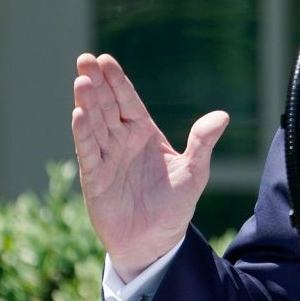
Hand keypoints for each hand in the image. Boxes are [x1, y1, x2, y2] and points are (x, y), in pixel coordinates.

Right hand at [71, 53, 228, 279]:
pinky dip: (83, 134)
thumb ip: (203, 142)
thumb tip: (223, 115)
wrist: (157, 241)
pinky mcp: (96, 178)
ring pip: (95, 125)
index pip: (129, 102)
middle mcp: (123, 142)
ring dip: (87, 103)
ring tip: (81, 81)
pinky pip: (89, 152)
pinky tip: (77, 114)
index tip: (106, 60)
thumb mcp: (195, 172)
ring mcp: (107, 158)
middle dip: (97, 84)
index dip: (118, 82)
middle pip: (108, 107)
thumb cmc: (175, 205)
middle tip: (85, 59)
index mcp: (145, 134)